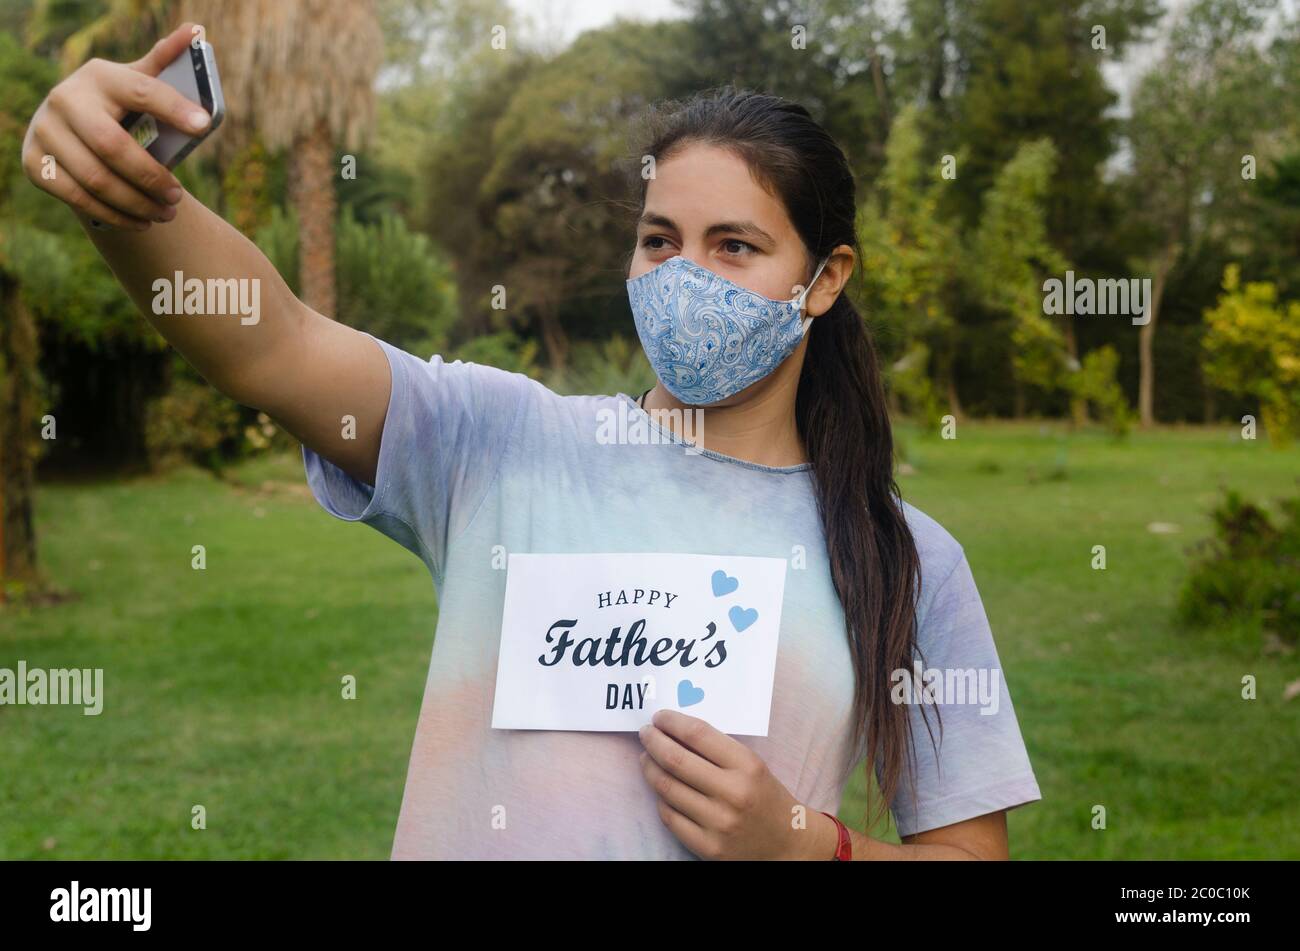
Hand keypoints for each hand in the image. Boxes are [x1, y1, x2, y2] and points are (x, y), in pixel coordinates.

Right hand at [21, 23, 210, 229]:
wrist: (69, 129)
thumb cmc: (117, 108)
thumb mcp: (137, 83)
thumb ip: (164, 63)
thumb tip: (196, 31)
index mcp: (99, 75)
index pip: (141, 90)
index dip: (173, 107)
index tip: (204, 125)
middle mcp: (65, 98)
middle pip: (114, 147)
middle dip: (151, 177)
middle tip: (178, 197)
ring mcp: (45, 131)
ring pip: (97, 179)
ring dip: (137, 203)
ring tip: (165, 214)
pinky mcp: (34, 162)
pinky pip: (78, 197)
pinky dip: (114, 215)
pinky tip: (140, 221)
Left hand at [638, 709, 838, 859]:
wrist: (786, 844)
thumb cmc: (765, 797)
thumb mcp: (752, 765)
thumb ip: (718, 749)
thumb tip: (674, 730)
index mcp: (747, 766)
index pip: (698, 734)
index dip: (672, 722)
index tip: (659, 717)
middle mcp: (732, 793)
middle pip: (675, 760)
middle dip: (653, 741)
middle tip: (645, 734)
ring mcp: (718, 823)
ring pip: (667, 788)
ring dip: (650, 768)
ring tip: (646, 758)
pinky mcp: (707, 846)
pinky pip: (669, 816)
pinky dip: (660, 799)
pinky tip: (661, 788)